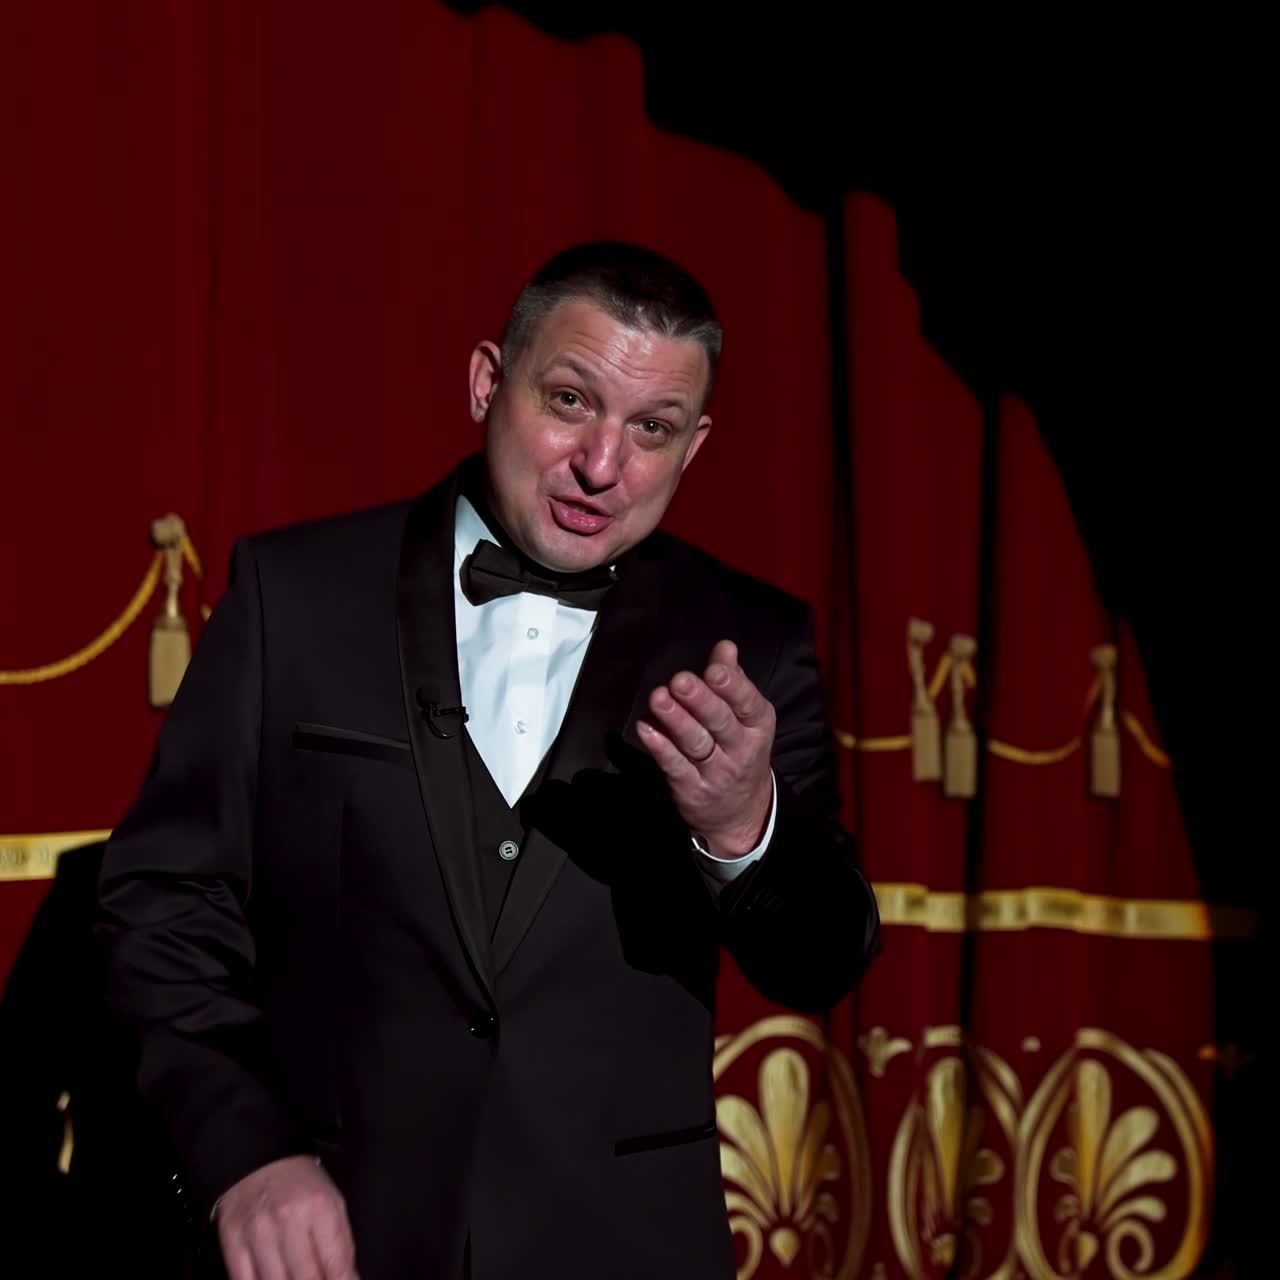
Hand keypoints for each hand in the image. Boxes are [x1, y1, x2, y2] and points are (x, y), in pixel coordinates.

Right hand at [216, 1155, 358, 1279]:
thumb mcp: (332, 1201)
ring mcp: (258, 1232)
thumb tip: (349, 1279)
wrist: (259, 1159)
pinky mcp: (233, 1241)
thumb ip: (342, 1244)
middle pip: (306, 1278)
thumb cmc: (300, 1183)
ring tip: (295, 1278)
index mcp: (319, 1207)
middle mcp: (288, 1219)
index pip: (336, 1264)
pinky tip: (273, 1278)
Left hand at [636, 639, 774, 858]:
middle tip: (680, 681)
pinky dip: (660, 747)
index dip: (732, 687)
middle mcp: (740, 749)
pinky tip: (646, 728)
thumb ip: (733, 680)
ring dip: (675, 720)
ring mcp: (716, 772)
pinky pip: (675, 767)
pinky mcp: (692, 789)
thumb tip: (725, 647)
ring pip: (696, 744)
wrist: (740, 814)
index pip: (748, 704)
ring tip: (658, 698)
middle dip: (700, 700)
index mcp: (757, 726)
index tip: (714, 670)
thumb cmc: (739, 751)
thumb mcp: (746, 718)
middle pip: (720, 723)